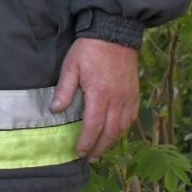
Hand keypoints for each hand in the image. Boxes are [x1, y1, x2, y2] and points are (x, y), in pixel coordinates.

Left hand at [52, 38, 138, 161]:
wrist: (113, 33)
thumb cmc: (88, 49)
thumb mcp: (70, 66)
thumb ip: (64, 90)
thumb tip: (55, 110)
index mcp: (100, 94)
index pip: (93, 125)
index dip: (87, 142)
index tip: (80, 152)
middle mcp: (117, 99)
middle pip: (110, 131)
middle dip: (100, 147)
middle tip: (91, 158)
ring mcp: (129, 97)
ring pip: (123, 127)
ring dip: (112, 141)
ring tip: (101, 149)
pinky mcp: (135, 93)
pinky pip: (132, 117)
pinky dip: (123, 128)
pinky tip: (116, 132)